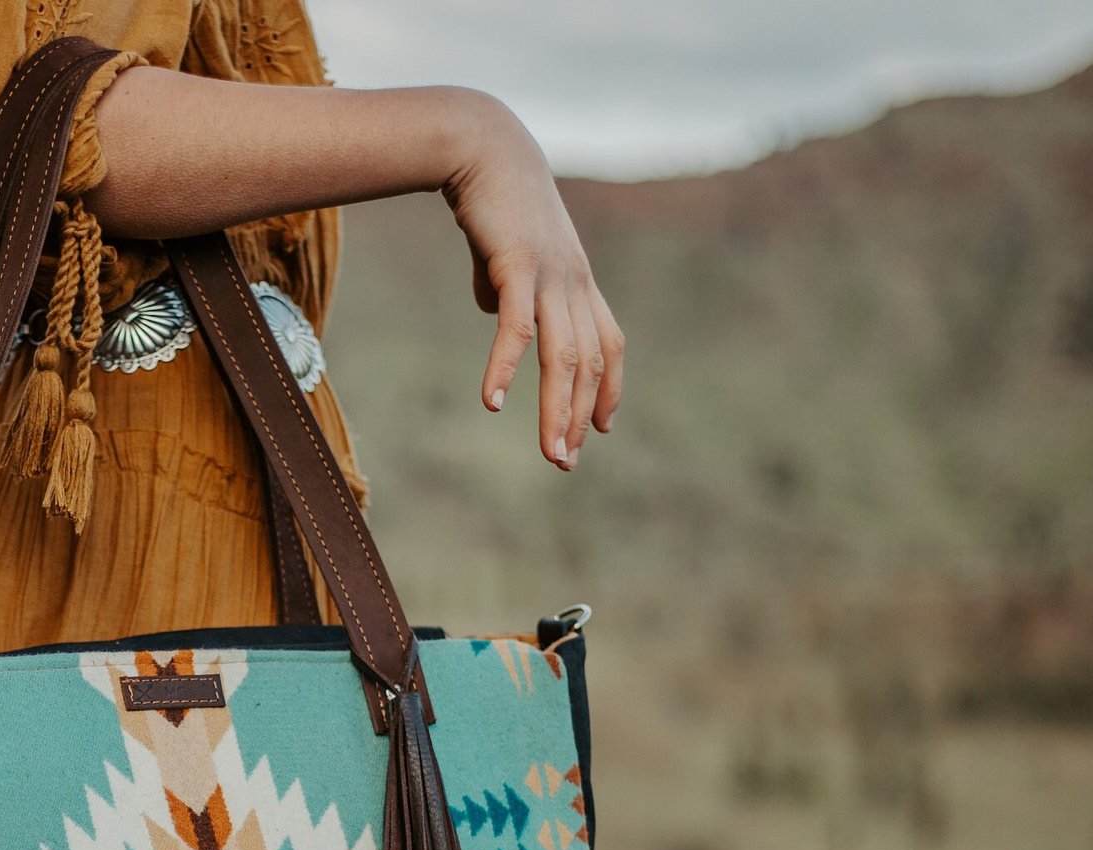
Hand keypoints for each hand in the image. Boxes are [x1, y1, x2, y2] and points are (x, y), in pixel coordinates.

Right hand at [440, 94, 624, 468]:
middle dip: (578, 417)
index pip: (606, 344)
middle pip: (587, 363)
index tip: (600, 429)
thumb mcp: (505, 251)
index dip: (607, 388)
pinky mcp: (517, 266)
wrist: (484, 145)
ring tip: (551, 453)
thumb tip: (492, 309)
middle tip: (565, 462)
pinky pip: (517, 328)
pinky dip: (506, 367)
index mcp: (577, 282)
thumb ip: (504, 284)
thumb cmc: (495, 198)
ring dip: (556, 410)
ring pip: (562, 356)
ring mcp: (550, 275)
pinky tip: (493, 403)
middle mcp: (574, 282)